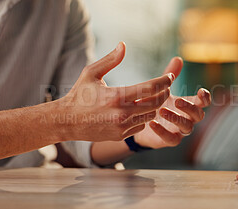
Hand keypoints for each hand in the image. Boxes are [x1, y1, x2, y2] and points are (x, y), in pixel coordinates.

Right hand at [55, 42, 173, 141]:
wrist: (66, 121)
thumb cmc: (79, 94)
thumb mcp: (91, 73)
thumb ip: (110, 59)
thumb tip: (123, 45)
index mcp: (117, 96)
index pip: (150, 88)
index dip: (164, 81)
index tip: (170, 77)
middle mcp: (122, 114)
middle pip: (156, 103)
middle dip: (165, 93)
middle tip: (166, 87)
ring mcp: (123, 127)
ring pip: (151, 116)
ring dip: (155, 106)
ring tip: (153, 97)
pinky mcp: (121, 135)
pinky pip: (141, 126)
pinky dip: (143, 117)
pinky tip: (138, 111)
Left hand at [134, 57, 211, 148]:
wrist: (142, 122)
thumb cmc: (157, 102)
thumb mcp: (163, 88)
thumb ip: (171, 75)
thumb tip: (178, 58)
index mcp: (190, 104)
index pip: (203, 102)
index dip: (205, 98)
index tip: (201, 92)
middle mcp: (189, 118)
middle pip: (198, 115)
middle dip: (190, 108)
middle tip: (177, 100)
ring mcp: (181, 131)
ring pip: (187, 127)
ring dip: (176, 118)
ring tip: (162, 110)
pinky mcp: (170, 140)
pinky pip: (171, 139)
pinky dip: (162, 132)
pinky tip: (152, 123)